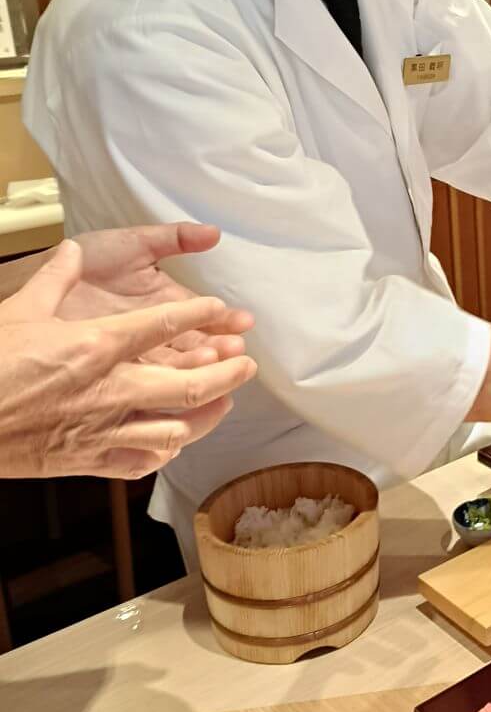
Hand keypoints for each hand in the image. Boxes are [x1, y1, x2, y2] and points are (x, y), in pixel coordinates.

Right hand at [0, 240, 257, 479]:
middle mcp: (110, 389)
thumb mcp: (20, 310)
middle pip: (191, 384)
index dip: (203, 315)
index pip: (166, 324)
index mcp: (97, 345)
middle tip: (247, 365)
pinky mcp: (89, 461)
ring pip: (177, 428)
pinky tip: (175, 440)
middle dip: (228, 374)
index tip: (222, 311)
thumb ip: (54, 278)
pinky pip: (143, 460)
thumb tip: (70, 250)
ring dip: (207, 415)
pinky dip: (165, 451)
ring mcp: (103, 429)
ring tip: (223, 402)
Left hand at [56, 223, 252, 367]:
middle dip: (219, 347)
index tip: (243, 322)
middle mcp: (156, 332)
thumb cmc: (88, 262)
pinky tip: (181, 381)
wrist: (42, 283)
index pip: (201, 314)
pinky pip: (145, 380)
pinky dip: (165, 382)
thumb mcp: (133, 245)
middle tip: (236, 349)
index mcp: (165, 302)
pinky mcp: (117, 370)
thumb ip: (174, 239)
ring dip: (198, 365)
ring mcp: (137, 353)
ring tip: (214, 361)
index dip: (222, 318)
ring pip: (175, 365)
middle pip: (194, 344)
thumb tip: (214, 233)